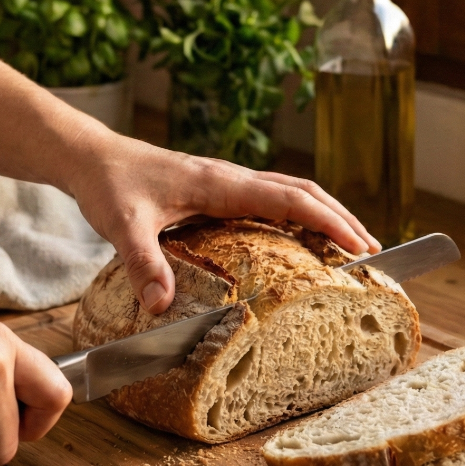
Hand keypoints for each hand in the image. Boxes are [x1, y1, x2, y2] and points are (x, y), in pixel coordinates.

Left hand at [66, 131, 381, 313]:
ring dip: (324, 213)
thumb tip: (162, 307)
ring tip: (351, 245)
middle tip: (373, 251)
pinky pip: (272, 198)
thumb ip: (144, 263)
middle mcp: (231, 178)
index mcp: (220, 183)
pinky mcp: (218, 189)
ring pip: (291, 190)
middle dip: (341, 218)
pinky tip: (301, 238)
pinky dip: (299, 214)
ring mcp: (227, 182)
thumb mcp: (123, 226)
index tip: (360, 245)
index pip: (289, 198)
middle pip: (303, 190)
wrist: (91, 157)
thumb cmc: (109, 185)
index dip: (328, 221)